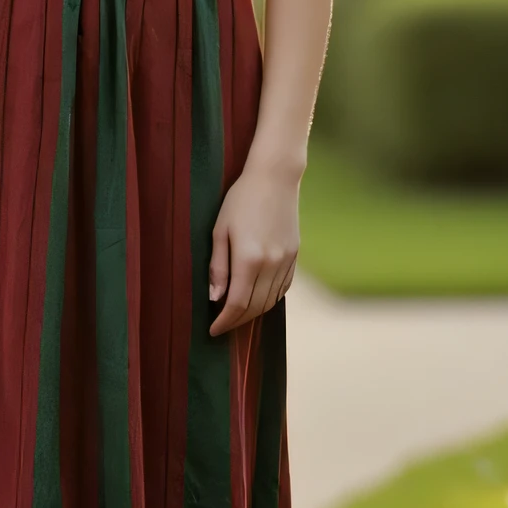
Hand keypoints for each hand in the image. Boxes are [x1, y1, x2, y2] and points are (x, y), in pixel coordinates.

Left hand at [208, 164, 299, 336]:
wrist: (274, 178)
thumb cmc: (240, 200)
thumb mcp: (220, 231)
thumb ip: (218, 267)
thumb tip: (215, 298)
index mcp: (249, 258)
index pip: (236, 304)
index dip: (224, 322)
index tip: (212, 330)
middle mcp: (271, 264)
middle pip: (255, 308)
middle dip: (237, 322)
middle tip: (222, 326)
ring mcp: (286, 260)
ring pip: (270, 301)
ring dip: (253, 313)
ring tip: (237, 315)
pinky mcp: (294, 255)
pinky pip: (282, 288)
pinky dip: (269, 299)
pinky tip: (257, 299)